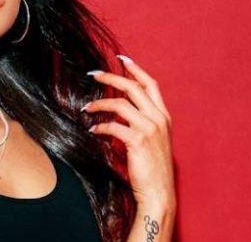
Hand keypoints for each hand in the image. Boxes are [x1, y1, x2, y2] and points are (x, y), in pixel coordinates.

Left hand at [83, 55, 175, 207]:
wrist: (159, 192)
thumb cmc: (152, 167)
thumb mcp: (152, 139)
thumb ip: (140, 121)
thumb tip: (118, 108)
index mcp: (163, 116)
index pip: (150, 84)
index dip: (135, 69)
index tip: (121, 58)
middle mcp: (159, 119)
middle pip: (133, 87)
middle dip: (111, 77)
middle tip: (94, 75)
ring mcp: (150, 129)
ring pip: (120, 104)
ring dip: (100, 104)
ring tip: (86, 107)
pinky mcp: (138, 141)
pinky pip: (113, 126)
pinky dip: (100, 127)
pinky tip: (93, 130)